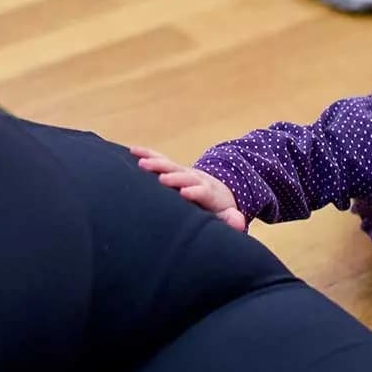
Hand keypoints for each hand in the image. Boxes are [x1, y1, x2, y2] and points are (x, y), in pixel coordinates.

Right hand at [130, 146, 247, 231]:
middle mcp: (197, 179)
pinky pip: (160, 159)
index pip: (204, 192)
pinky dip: (147, 155)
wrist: (218, 193)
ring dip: (157, 164)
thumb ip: (232, 220)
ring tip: (142, 164)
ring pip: (171, 166)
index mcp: (210, 194)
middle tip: (162, 178)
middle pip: (186, 176)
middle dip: (174, 177)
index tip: (185, 193)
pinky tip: (132, 151)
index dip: (196, 191)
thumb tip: (238, 221)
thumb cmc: (218, 211)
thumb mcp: (228, 217)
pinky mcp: (174, 169)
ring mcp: (184, 172)